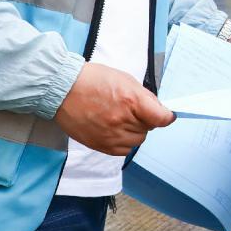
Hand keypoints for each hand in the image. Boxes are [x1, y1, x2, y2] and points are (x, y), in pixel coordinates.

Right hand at [54, 62, 173, 156]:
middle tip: (132, 110)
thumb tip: (159, 110)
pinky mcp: (100, 145)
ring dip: (134, 131)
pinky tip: (115, 129)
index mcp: (131, 100)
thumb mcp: (124, 79)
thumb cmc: (92, 80)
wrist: (63, 89)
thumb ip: (144, 96)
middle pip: (148, 129)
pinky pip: (123, 150)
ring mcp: (110, 135)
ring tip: (121, 118)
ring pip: (137, 141)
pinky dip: (124, 142)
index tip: (167, 116)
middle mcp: (122, 120)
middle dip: (145, 120)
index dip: (166, 117)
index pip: (160, 118)